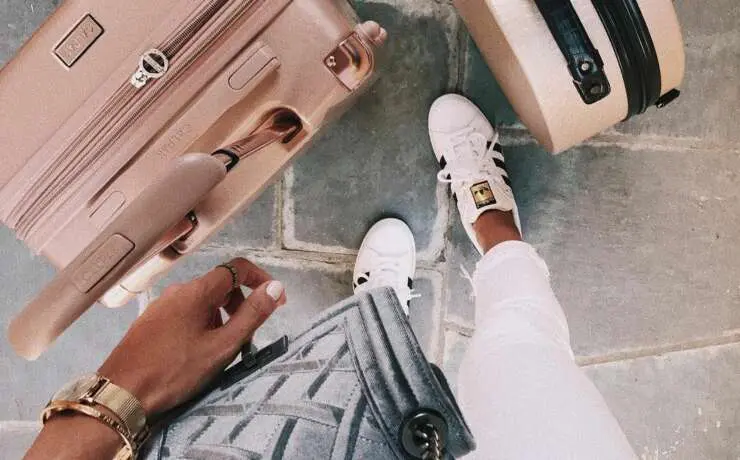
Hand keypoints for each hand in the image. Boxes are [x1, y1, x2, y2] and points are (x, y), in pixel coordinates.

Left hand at [98, 258, 285, 417]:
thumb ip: (251, 315)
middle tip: (249, 334)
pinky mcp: (151, 322)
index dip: (261, 280)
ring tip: (224, 349)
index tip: (275, 300)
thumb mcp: (222, 346)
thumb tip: (274, 288)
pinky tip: (198, 352)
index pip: (237, 268)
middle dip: (242, 305)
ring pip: (203, 302)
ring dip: (222, 318)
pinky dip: (203, 324)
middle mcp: (178, 292)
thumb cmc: (172, 371)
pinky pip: (185, 313)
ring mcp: (162, 306)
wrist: (122, 392)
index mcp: (197, 292)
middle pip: (221, 285)